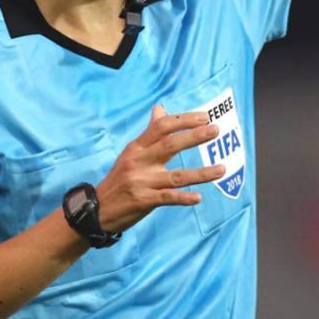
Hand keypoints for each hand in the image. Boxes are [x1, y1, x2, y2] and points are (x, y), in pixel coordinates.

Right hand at [95, 104, 224, 232]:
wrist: (97, 209)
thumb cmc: (120, 178)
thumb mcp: (131, 153)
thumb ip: (149, 133)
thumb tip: (160, 108)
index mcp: (137, 147)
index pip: (161, 127)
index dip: (183, 120)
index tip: (204, 117)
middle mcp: (139, 162)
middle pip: (170, 145)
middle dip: (194, 137)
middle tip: (215, 130)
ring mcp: (141, 182)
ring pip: (176, 176)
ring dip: (202, 173)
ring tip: (222, 169)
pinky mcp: (143, 201)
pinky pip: (168, 198)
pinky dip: (184, 198)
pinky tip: (198, 197)